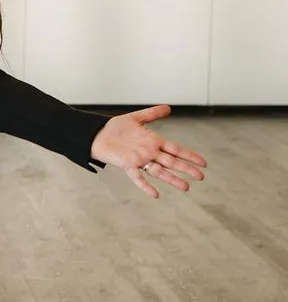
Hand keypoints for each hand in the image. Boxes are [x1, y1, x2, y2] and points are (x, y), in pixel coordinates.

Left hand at [89, 105, 207, 198]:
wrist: (97, 134)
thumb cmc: (115, 127)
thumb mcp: (136, 118)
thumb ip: (152, 113)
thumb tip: (168, 108)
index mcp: (154, 141)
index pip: (176, 149)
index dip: (190, 155)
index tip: (203, 162)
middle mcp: (150, 152)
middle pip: (172, 162)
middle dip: (186, 169)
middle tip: (200, 177)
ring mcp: (140, 160)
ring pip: (159, 171)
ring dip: (172, 179)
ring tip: (185, 187)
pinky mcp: (128, 165)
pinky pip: (138, 177)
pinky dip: (146, 186)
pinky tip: (155, 194)